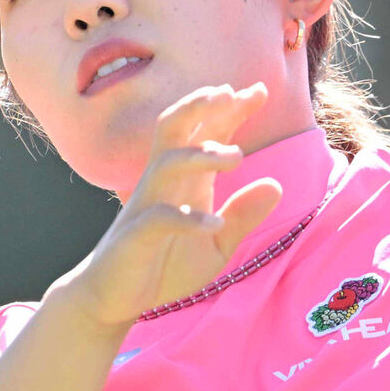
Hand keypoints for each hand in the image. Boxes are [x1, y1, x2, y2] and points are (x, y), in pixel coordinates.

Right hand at [63, 82, 282, 329]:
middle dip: (200, 106)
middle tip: (230, 93)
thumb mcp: (217, 245)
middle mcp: (164, 183)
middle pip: (175, 128)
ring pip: (168, 162)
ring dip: (201, 154)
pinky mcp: (136, 235)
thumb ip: (243, 216)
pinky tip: (215, 223)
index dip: (231, 109)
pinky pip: (160, 217)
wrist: (114, 300)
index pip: (206, 132)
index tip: (260, 90)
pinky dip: (189, 218)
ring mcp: (147, 205)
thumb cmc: (163, 266)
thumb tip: (276, 185)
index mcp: (185, 180)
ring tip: (237, 156)